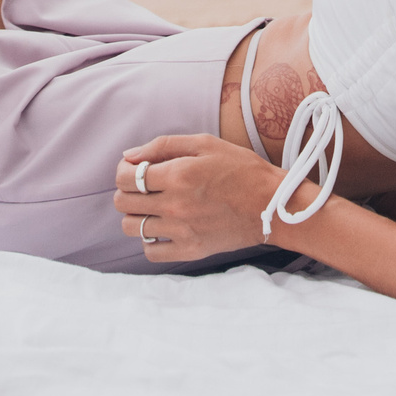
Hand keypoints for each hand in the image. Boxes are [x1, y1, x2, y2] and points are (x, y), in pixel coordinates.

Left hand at [114, 133, 284, 262]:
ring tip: (153, 207)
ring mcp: (181, 231)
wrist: (272, 204)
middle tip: (144, 187)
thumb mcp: (205, 143)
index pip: (125, 177)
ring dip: (136, 215)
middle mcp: (175, 205)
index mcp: (177, 175)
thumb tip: (129, 156)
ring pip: (132, 228)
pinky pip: (150, 251)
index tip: (134, 169)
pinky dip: (151, 240)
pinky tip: (164, 227)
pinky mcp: (190, 250)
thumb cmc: (240, 169)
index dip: (123, 171)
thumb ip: (163, 145)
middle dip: (127, 191)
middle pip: (123, 203)